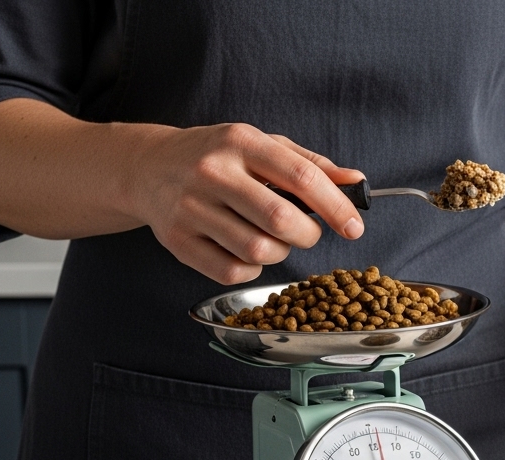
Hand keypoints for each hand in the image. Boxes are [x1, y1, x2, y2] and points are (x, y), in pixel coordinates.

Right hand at [126, 123, 365, 283]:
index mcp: (241, 142)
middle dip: (308, 235)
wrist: (148, 166)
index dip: (336, 207)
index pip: (301, 178)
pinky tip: (246, 251)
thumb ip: (311, 165)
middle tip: (306, 232)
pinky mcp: (177, 240)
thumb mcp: (263, 145)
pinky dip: (251, 269)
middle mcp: (212, 172)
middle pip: (281, 220)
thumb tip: (357, 182)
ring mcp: (190, 207)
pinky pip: (232, 271)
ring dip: (279, 253)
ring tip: (272, 238)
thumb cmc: (218, 156)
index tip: (354, 227)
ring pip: (258, 250)